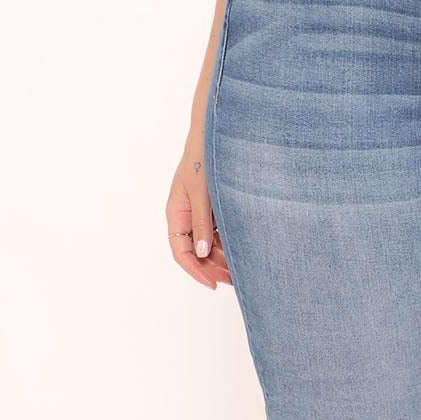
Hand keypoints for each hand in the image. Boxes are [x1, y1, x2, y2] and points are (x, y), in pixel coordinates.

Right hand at [166, 137, 232, 289]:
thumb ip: (202, 223)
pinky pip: (218, 232)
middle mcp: (186, 216)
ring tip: (242, 270)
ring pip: (208, 244)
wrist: (216, 135)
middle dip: (212, 268)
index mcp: (177, 213)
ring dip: (222, 258)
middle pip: (196, 251)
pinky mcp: (214, 208)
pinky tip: (243, 251)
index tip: (212, 284)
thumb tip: (202, 253)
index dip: (195, 271)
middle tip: (234, 281)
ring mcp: (200, 212)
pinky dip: (228, 243)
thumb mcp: (202, 193)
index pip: (181, 252)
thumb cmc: (204, 159)